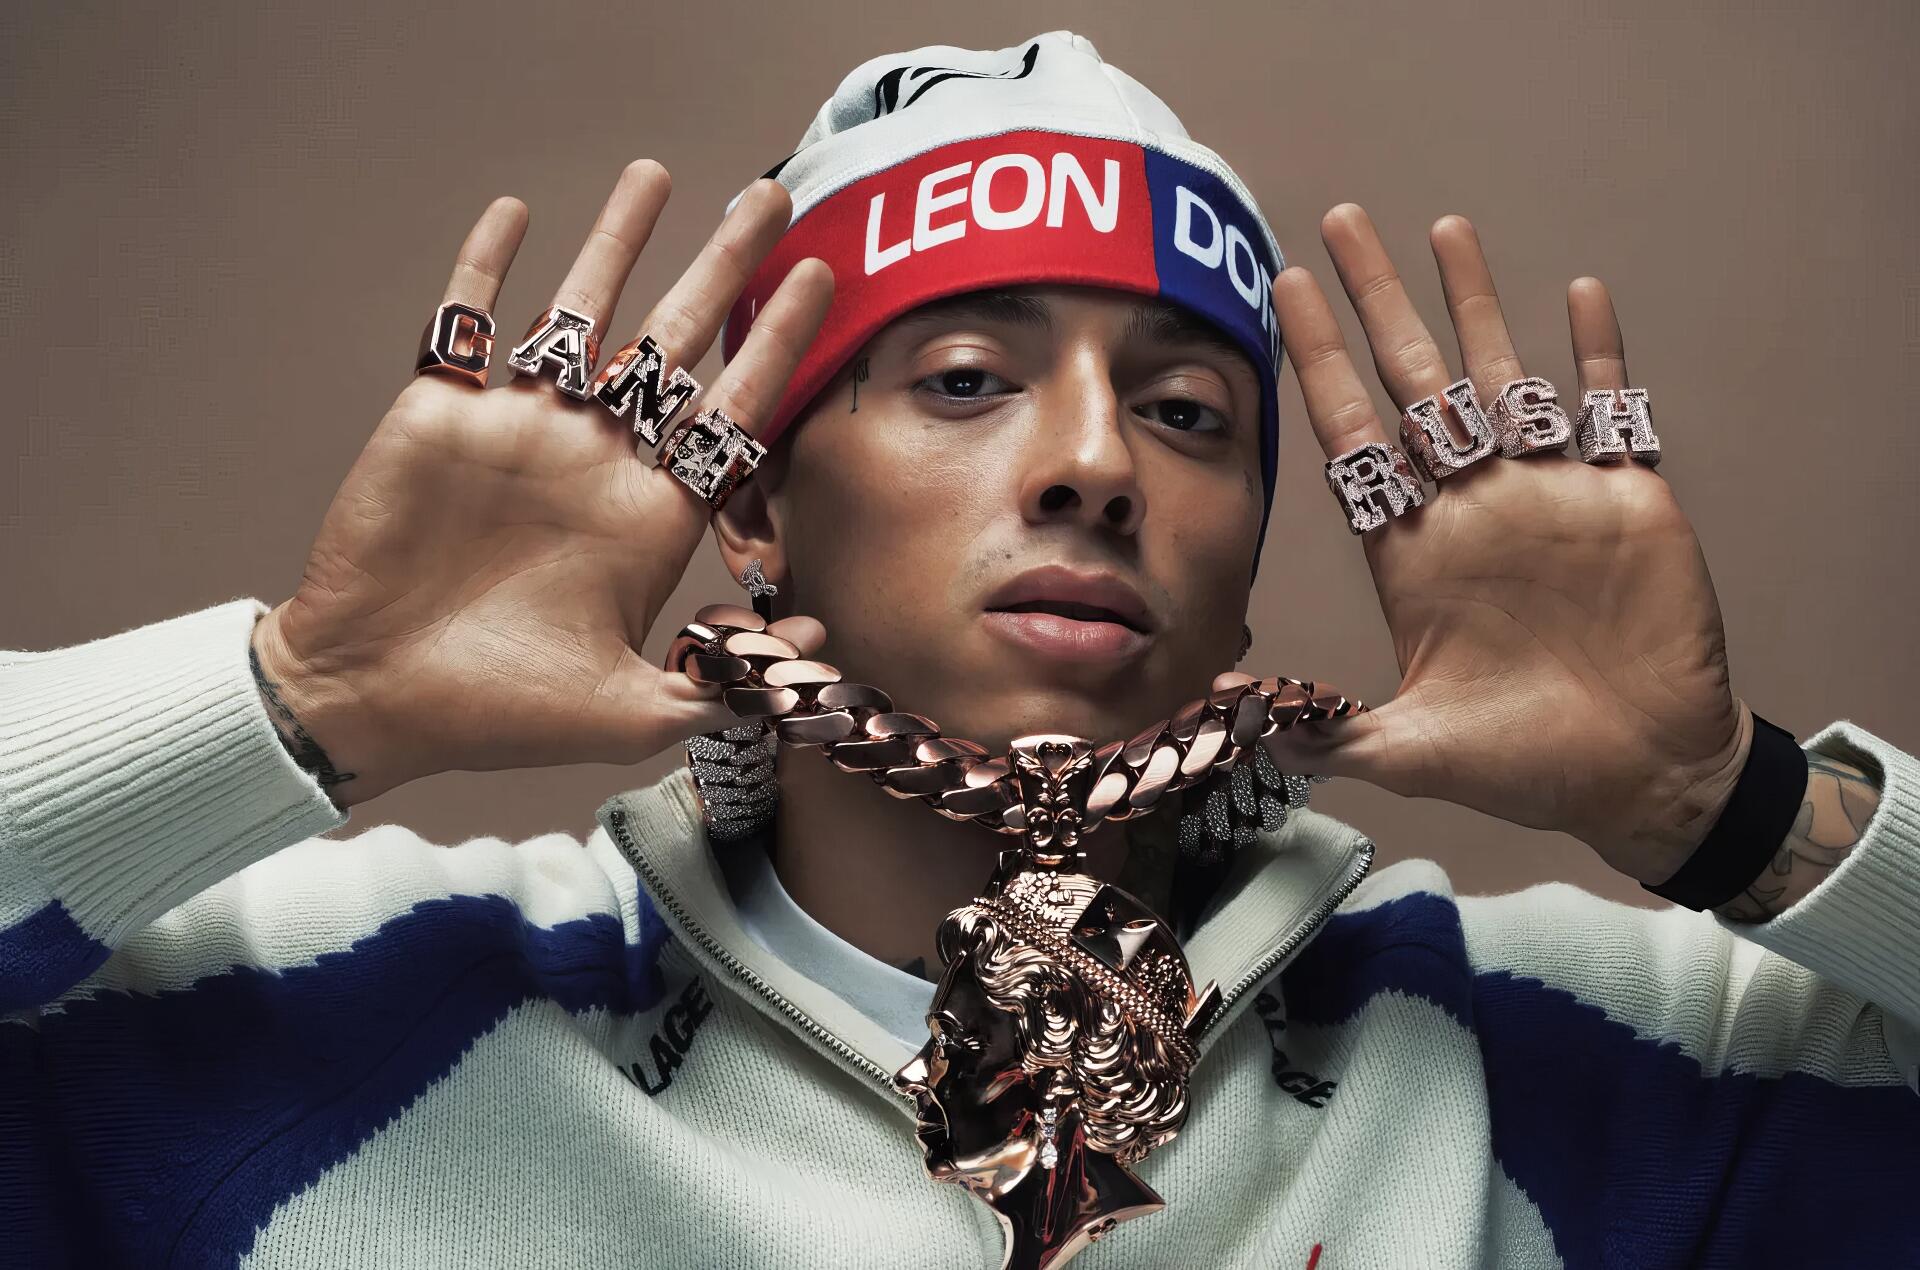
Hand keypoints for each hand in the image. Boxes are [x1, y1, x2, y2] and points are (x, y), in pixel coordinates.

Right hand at [251, 162, 832, 806]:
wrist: (373, 699)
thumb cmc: (499, 716)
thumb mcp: (633, 715)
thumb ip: (725, 680)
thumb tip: (815, 635)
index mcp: (650, 515)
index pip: (731, 408)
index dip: (777, 342)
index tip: (820, 280)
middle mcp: (596, 459)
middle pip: (676, 340)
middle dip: (724, 267)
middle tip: (770, 198)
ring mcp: (521, 429)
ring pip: (581, 314)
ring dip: (617, 243)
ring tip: (658, 174)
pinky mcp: (442, 413)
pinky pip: (467, 321)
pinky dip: (487, 264)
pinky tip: (515, 211)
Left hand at [1253, 204, 1745, 883]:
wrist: (1641, 776)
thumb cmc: (1524, 766)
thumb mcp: (1412, 751)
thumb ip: (1326, 733)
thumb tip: (1228, 718)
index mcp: (1412, 550)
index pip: (1352, 434)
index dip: (1318, 364)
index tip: (1281, 295)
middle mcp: (1469, 506)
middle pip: (1413, 381)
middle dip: (1377, 302)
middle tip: (1340, 222)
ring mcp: (1547, 494)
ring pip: (1502, 374)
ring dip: (1474, 303)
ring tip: (1444, 227)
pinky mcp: (1626, 498)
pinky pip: (1611, 408)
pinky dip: (1599, 353)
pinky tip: (1580, 292)